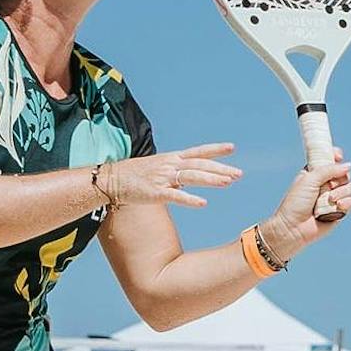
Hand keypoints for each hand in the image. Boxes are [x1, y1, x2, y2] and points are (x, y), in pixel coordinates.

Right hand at [101, 142, 240, 209]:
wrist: (111, 179)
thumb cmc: (134, 175)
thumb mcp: (157, 168)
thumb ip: (174, 172)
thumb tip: (188, 177)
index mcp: (171, 158)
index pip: (198, 152)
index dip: (215, 150)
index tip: (232, 147)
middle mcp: (170, 165)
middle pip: (200, 165)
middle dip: (220, 169)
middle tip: (239, 173)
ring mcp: (163, 178)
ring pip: (192, 177)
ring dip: (211, 180)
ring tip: (228, 183)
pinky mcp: (155, 192)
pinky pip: (175, 196)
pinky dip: (189, 199)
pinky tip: (203, 203)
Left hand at [263, 154, 350, 261]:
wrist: (293, 227)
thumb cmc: (296, 202)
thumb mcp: (309, 179)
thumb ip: (328, 170)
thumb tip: (348, 165)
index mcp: (315, 174)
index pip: (330, 160)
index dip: (336, 156)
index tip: (338, 156)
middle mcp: (325, 184)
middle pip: (344, 173)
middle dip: (341, 177)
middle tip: (331, 184)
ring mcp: (333, 198)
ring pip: (350, 187)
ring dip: (342, 192)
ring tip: (331, 199)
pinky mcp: (339, 211)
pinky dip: (346, 203)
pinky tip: (338, 206)